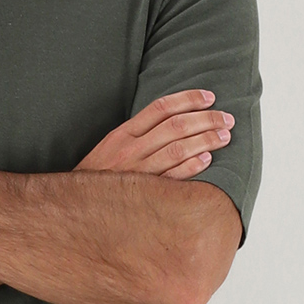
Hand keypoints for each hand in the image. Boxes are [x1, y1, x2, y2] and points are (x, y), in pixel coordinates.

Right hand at [74, 89, 233, 178]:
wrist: (76, 206)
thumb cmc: (99, 175)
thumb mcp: (111, 146)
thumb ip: (138, 133)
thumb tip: (173, 119)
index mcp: (123, 134)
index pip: (160, 108)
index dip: (188, 99)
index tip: (209, 97)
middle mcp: (131, 149)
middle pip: (175, 126)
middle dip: (206, 119)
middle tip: (226, 118)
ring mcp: (137, 172)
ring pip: (177, 149)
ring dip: (205, 140)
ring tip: (224, 136)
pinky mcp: (143, 194)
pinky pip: (172, 178)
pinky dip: (191, 167)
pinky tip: (207, 160)